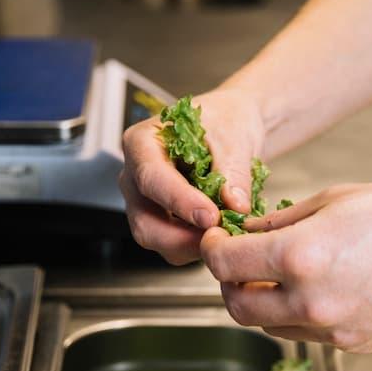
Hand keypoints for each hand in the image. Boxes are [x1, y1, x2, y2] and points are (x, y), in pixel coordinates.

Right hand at [120, 88, 265, 264]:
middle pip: (144, 221)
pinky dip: (196, 247)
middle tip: (220, 236)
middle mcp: (135, 176)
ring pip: (156, 239)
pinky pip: (172, 245)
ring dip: (191, 246)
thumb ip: (233, 172)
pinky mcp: (161, 220)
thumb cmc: (224, 123)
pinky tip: (220, 235)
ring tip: (225, 234)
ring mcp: (145, 202)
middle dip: (181, 237)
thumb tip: (236, 207)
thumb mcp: (233, 138)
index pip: (151, 178)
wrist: (232, 130)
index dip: (179, 202)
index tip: (210, 217)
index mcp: (142, 143)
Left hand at [199, 181, 371, 351]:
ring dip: (261, 302)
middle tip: (238, 260)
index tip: (218, 238)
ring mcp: (334, 331)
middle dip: (228, 282)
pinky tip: (317, 288)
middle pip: (237, 306)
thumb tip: (249, 234)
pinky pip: (307, 335)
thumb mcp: (338, 198)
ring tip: (277, 273)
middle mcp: (313, 303)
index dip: (212, 247)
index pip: (225, 263)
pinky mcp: (354, 346)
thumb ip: (283, 221)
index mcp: (302, 257)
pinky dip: (297, 315)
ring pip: (269, 327)